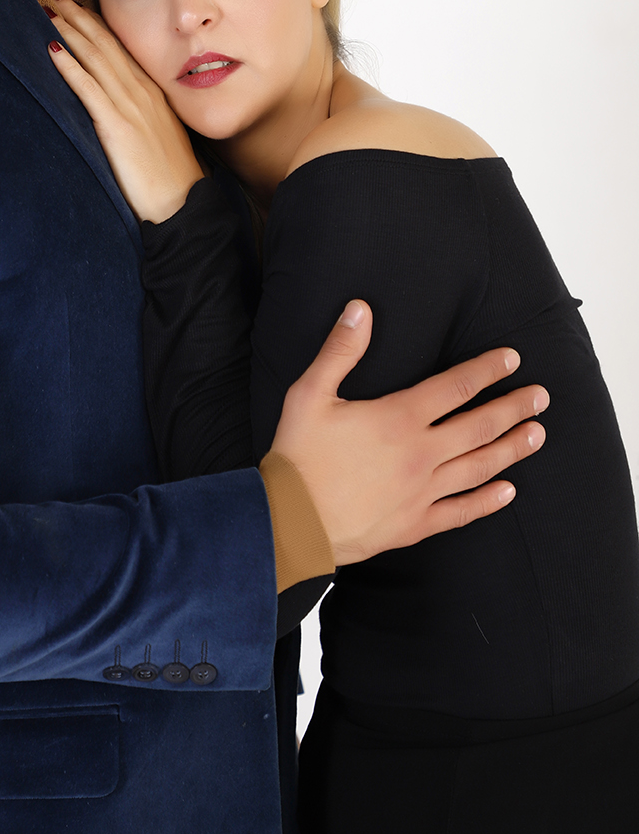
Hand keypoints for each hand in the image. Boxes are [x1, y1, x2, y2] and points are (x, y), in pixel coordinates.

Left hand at [44, 0, 203, 222]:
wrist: (182, 205)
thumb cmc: (170, 177)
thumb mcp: (158, 135)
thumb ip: (140, 115)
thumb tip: (118, 108)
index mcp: (152, 92)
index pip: (120, 49)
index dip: (97, 25)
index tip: (77, 7)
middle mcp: (142, 92)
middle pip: (105, 45)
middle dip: (79, 17)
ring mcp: (131, 107)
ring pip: (95, 59)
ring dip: (70, 32)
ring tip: (48, 12)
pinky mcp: (117, 127)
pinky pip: (88, 89)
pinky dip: (69, 66)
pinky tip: (51, 50)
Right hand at [270, 300, 547, 566]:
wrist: (291, 522)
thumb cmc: (298, 455)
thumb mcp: (310, 393)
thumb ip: (340, 350)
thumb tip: (361, 309)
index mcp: (398, 419)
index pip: (454, 387)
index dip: (486, 370)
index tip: (513, 359)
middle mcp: (420, 454)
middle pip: (478, 426)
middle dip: (512, 408)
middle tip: (541, 397)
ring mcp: (422, 492)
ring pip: (478, 467)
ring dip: (511, 449)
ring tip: (537, 435)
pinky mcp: (415, 523)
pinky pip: (461, 512)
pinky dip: (487, 501)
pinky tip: (508, 492)